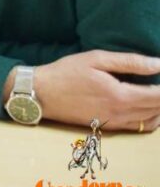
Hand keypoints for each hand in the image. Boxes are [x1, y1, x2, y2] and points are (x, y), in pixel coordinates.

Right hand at [29, 51, 159, 131]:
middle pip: (158, 109)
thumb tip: (159, 63)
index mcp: (120, 95)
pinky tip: (147, 107)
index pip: (159, 95)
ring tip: (156, 93)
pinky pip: (139, 127)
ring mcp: (115, 123)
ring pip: (152, 121)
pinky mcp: (107, 127)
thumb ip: (130, 62)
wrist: (40, 94)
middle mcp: (121, 114)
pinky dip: (150, 119)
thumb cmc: (65, 72)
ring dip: (159, 109)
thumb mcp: (96, 59)